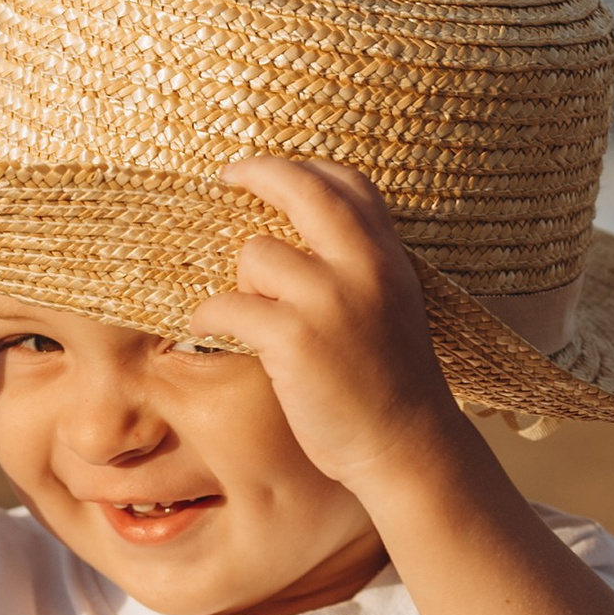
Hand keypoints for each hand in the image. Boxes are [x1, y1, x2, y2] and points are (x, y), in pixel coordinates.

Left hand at [198, 157, 466, 499]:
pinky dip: (208, 318)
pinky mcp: (293, 338)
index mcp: (388, 256)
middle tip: (226, 175)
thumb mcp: (393, 306)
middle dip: (257, 172)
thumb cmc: (391, 385)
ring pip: (255, 255)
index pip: (347, 182)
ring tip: (246, 316)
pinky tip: (206, 330)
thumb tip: (297, 237)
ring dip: (240, 285)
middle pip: (301, 189)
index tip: (269, 170)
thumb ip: (359, 267)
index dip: (303, 168)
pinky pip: (227, 306)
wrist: (407, 446)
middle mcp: (362, 266)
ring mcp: (328, 299)